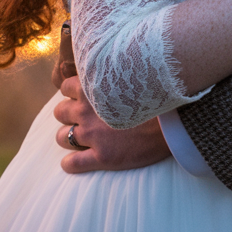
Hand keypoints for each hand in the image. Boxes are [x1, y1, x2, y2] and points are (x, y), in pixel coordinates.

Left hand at [53, 75, 170, 173]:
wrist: (172, 122)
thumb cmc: (154, 96)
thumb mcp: (130, 76)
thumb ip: (111, 73)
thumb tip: (103, 67)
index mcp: (94, 88)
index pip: (65, 86)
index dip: (71, 92)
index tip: (81, 96)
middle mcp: (88, 111)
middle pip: (59, 112)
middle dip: (67, 114)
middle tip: (80, 118)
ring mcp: (93, 136)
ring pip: (61, 137)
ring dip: (67, 137)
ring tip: (80, 138)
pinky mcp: (101, 158)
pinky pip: (71, 164)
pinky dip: (70, 163)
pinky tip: (75, 161)